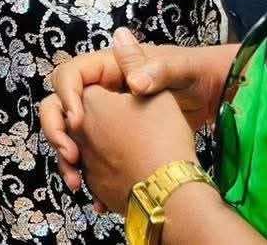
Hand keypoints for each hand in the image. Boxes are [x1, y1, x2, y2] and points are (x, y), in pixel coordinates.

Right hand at [41, 29, 234, 189]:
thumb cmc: (193, 74)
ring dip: (67, 159)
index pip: (70, 75)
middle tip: (70, 154)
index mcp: (108, 68)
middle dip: (56, 130)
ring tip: (77, 183)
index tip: (78, 120)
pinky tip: (97, 199)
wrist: (210, 96)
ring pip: (70, 136)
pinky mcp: (112, 142)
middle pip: (59, 106)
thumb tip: (135, 81)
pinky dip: (88, 177)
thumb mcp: (176, 69)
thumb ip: (154, 71)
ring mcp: (103, 118)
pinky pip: (89, 158)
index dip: (67, 95)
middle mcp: (100, 92)